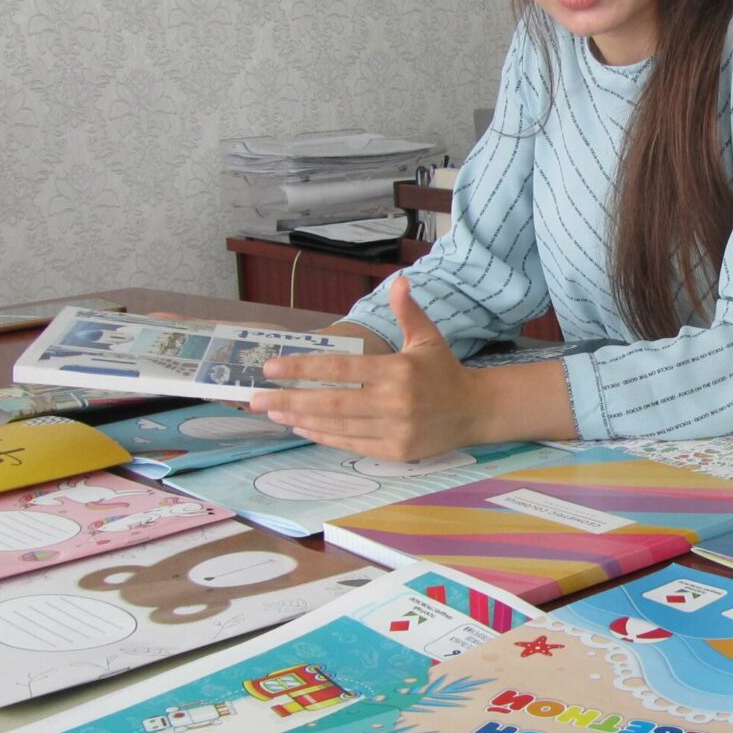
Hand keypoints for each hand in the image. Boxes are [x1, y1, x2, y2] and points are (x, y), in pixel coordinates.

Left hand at [258, 277, 574, 459]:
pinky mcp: (396, 451)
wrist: (476, 411)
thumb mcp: (428, 338)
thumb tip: (400, 280)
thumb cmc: (445, 372)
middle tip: (256, 398)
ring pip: (337, 425)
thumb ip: (409, 312)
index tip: (271, 369)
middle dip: (289, 399)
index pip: (340, 369)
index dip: (302, 369)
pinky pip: (351, 444)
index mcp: (397, 371)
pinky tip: (302, 427)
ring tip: (273, 411)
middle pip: (330, 402)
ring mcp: (395, 429)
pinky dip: (323, 436)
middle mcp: (394, 402)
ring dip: (300, 419)